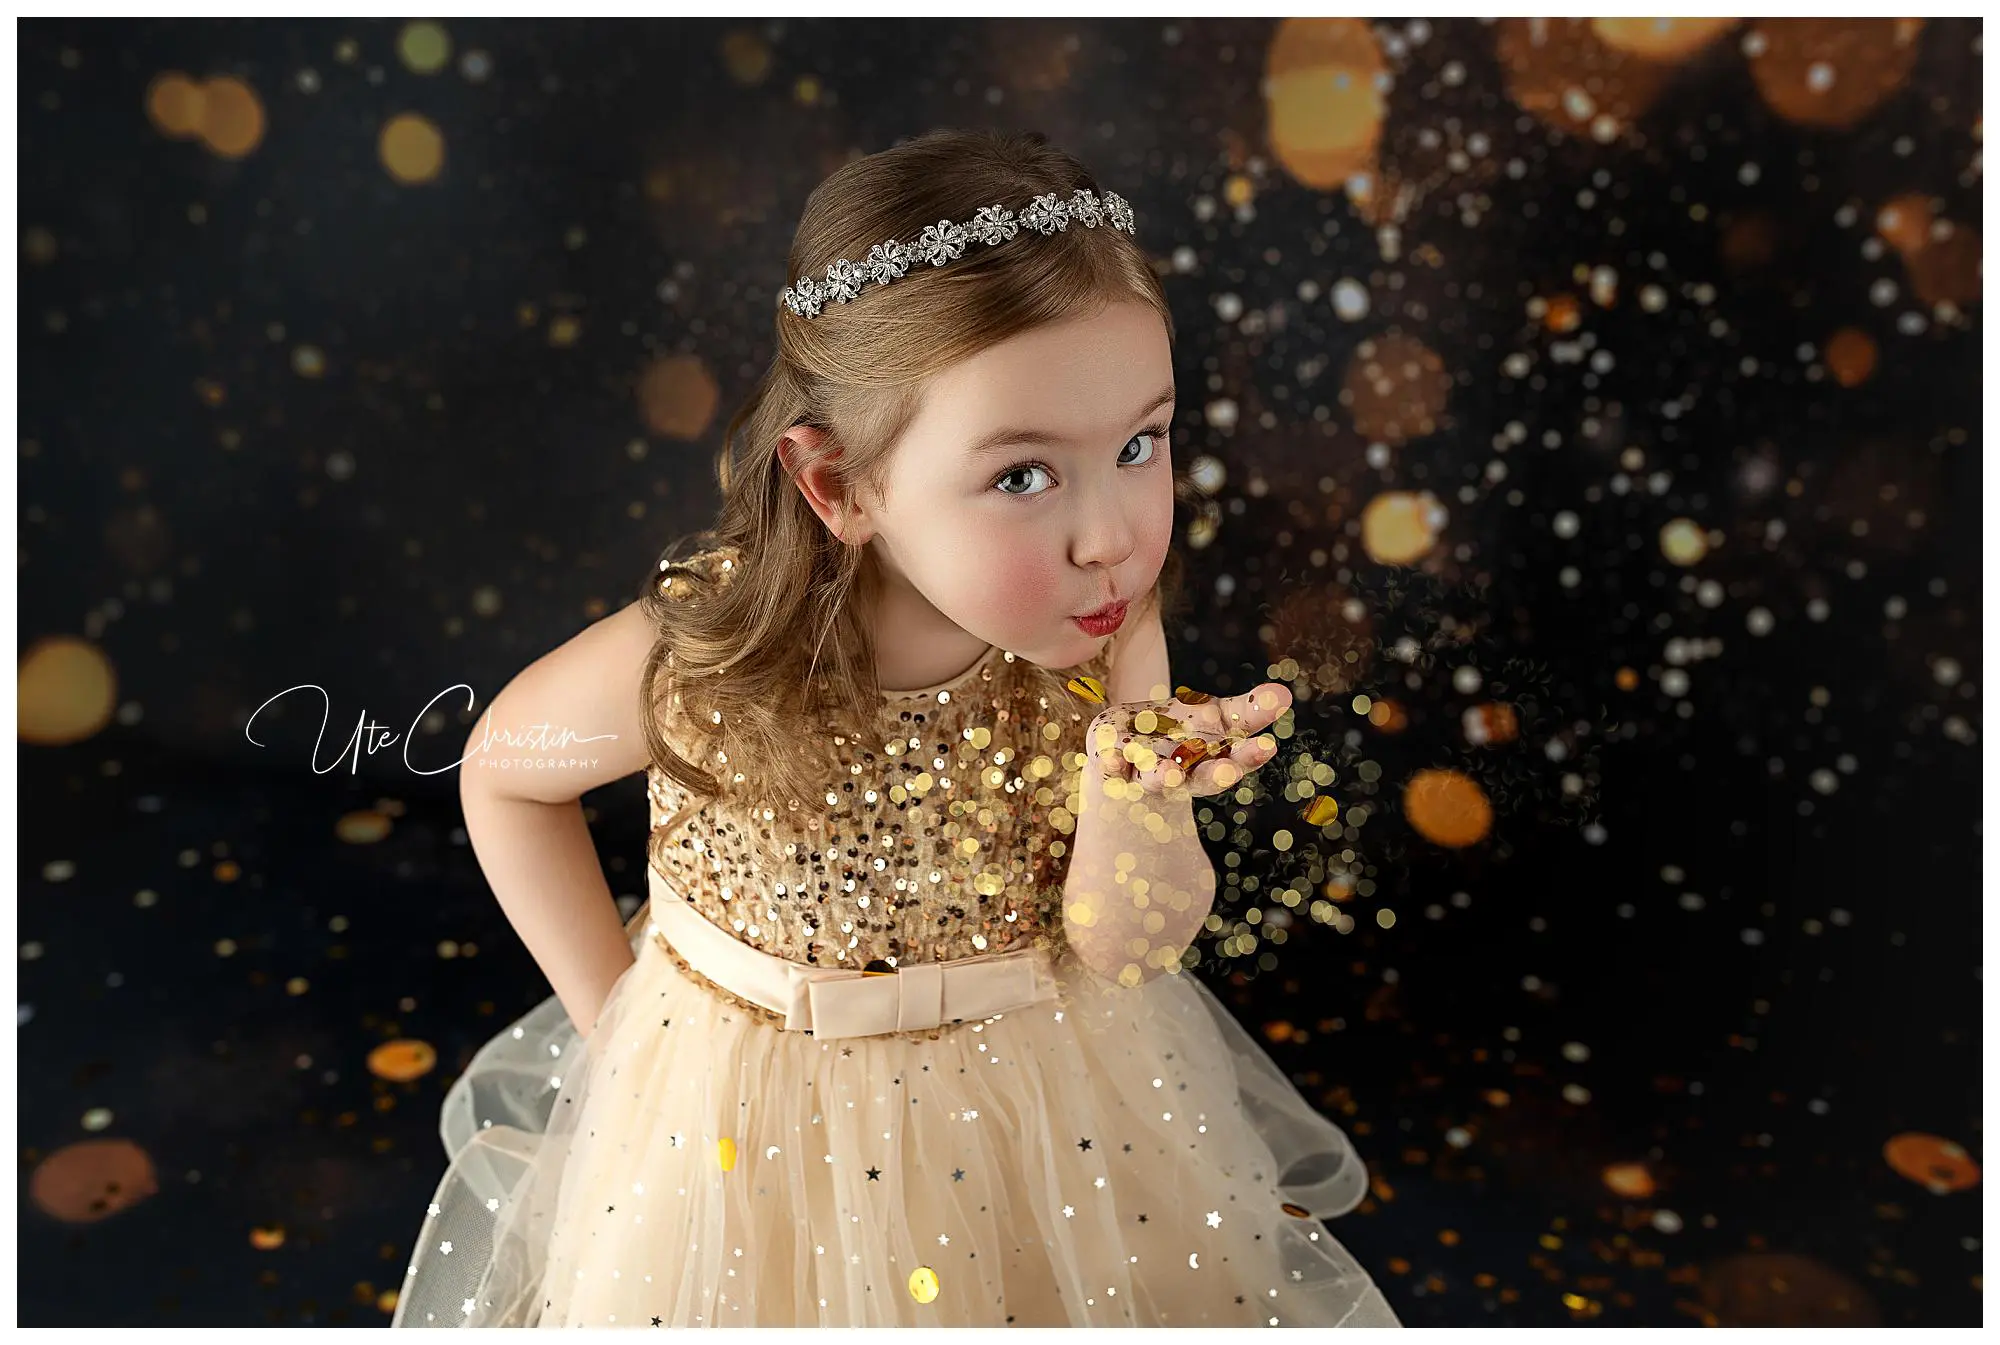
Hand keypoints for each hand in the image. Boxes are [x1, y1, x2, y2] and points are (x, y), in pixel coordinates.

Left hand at [1082, 682, 1293, 799]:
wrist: (1125, 755)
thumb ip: (1249, 709)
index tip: (1268, 746)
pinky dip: (1113, 764)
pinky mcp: (1114, 768)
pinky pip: (1112, 769)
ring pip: (1158, 778)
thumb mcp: (1216, 718)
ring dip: (1165, 776)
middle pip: (1203, 777)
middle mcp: (1183, 773)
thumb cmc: (1179, 734)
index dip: (1250, 755)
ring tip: (1171, 773)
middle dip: (1217, 774)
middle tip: (1230, 771)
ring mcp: (1146, 773)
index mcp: (1212, 760)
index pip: (1236, 758)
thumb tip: (1286, 693)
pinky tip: (1113, 758)